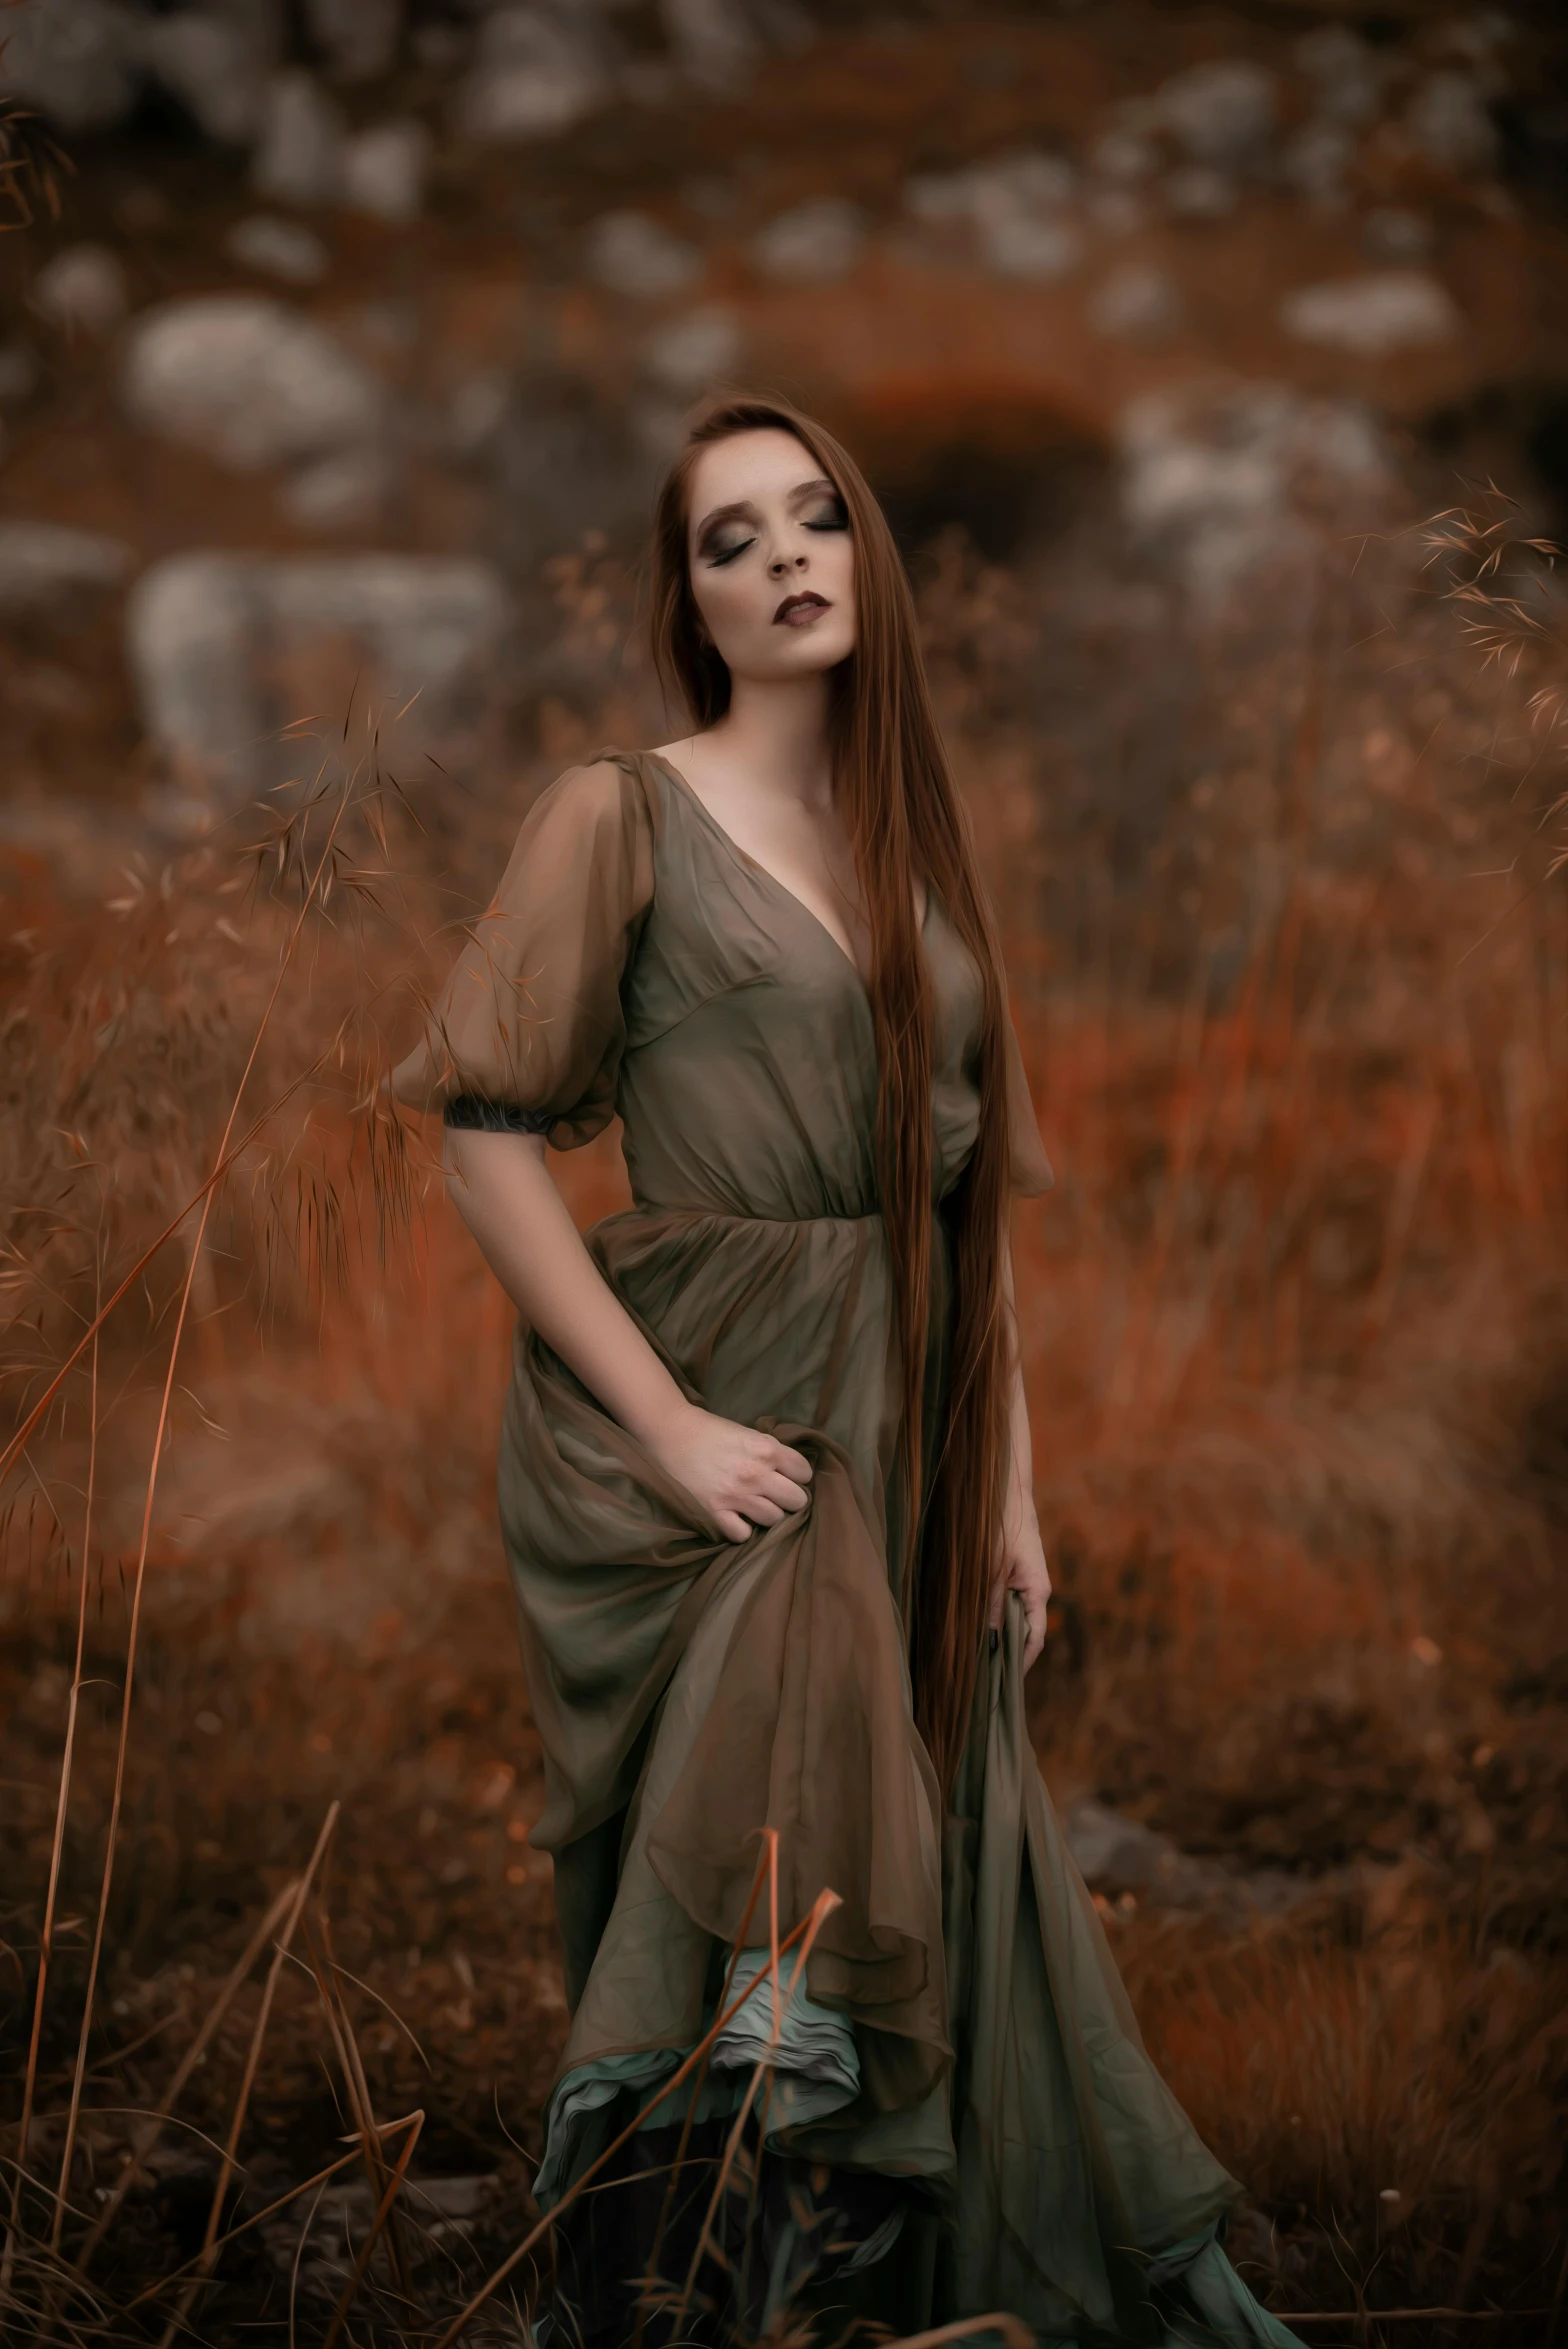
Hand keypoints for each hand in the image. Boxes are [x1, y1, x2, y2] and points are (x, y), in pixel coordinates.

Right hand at [642, 1402, 812, 1543]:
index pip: (804, 1473)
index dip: (798, 1475)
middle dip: (789, 1498)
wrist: (671, 1433)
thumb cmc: (711, 1430)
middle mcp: (756, 1474)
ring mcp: (736, 1495)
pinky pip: (743, 1534)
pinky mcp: (715, 1512)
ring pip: (774, 1519)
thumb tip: (791, 1471)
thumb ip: (771, 1451)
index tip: (787, 1476)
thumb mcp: (749, 1433)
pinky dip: (741, 1528)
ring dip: (767, 1514)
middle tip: (775, 1495)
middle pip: (797, 1500)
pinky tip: (735, 1517)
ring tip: (754, 1506)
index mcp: (767, 1449)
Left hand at [990, 1484, 1051, 1671]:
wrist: (1008, 1493)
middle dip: (1006, 1652)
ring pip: (1014, 1618)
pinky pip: (1008, 1603)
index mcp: (1038, 1591)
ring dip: (998, 1634)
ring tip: (975, 1656)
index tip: (1004, 1683)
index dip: (1021, 1663)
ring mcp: (1027, 1582)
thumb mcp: (992, 1568)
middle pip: (1025, 1632)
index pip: (1034, 1639)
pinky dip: (994, 1616)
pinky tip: (976, 1624)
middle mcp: (1036, 1591)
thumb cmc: (1003, 1526)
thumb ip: (991, 1603)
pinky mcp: (1016, 1574)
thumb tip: (989, 1639)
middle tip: (982, 1676)